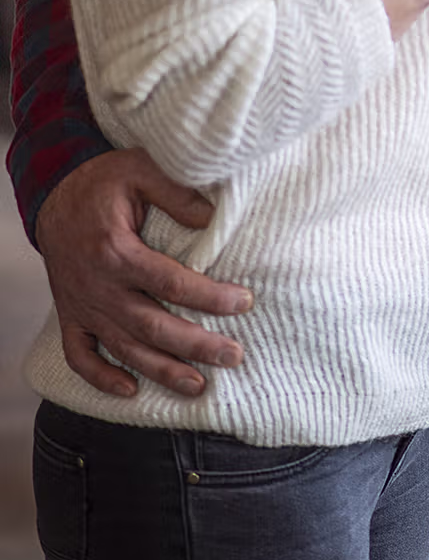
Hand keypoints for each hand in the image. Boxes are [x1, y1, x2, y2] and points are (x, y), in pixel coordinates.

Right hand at [34, 149, 252, 399]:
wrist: (53, 194)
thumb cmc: (104, 181)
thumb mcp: (140, 170)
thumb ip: (177, 193)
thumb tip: (213, 218)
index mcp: (117, 251)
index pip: (172, 283)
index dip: (210, 297)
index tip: (244, 302)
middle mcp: (99, 286)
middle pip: (152, 326)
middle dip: (196, 345)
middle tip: (233, 356)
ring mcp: (82, 306)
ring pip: (124, 348)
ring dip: (161, 371)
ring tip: (198, 386)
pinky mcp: (70, 315)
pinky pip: (80, 355)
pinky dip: (101, 378)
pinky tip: (130, 390)